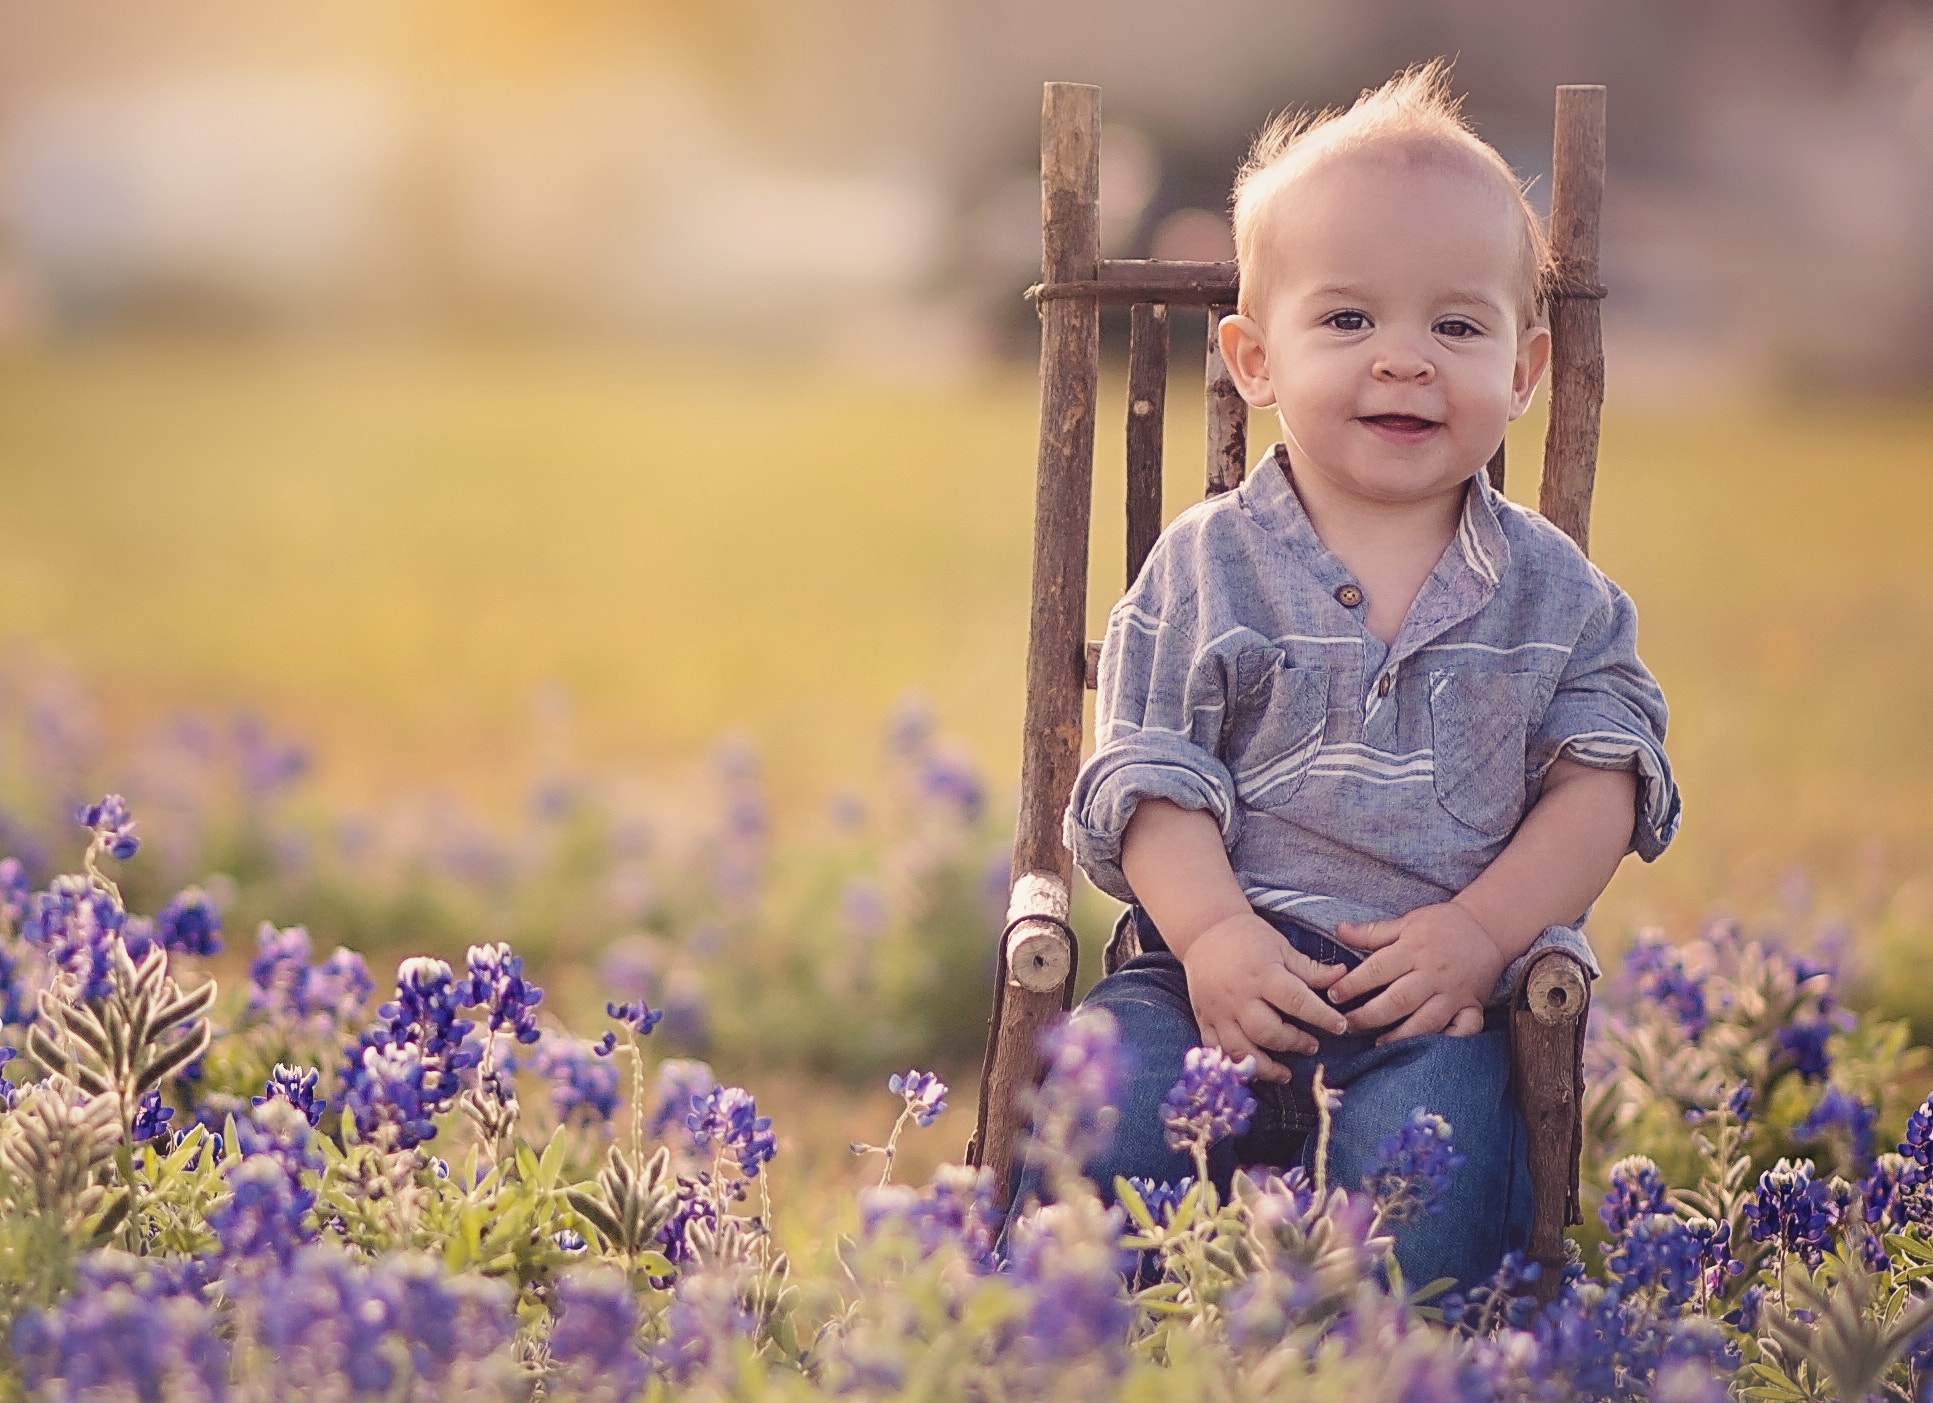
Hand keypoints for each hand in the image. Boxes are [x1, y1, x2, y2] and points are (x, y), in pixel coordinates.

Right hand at [1180, 912, 1348, 1082]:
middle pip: (1267, 1031)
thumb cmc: (1248, 937)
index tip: (1340, 1026)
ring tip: (1285, 1073)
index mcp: (1263, 975)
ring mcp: (1219, 1011)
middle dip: (1293, 1043)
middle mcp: (1240, 996)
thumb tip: (1343, 977)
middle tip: (1312, 1046)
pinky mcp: (1204, 1019)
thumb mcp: (1281, 946)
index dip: (1322, 1016)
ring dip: (1265, 1066)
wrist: (1203, 931)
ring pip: (1241, 1048)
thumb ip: (1310, 969)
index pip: (1296, 1001)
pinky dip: (1234, 1064)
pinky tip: (1253, 1069)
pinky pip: (1216, 1050)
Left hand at [1325, 902, 1505, 1043]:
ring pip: (1427, 1020)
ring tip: (1379, 1045)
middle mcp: (1434, 973)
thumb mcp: (1407, 921)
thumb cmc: (1441, 925)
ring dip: (1402, 1036)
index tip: (1332, 996)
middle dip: (1369, 1016)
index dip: (1352, 984)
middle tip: (1346, 1026)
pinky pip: (1465, 1030)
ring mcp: (1455, 993)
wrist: (1487, 928)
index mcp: (1415, 948)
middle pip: (1399, 1000)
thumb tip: (1339, 930)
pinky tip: (1428, 1051)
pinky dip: (1449, 1042)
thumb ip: (1372, 931)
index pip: (1378, 969)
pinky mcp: (1473, 1006)